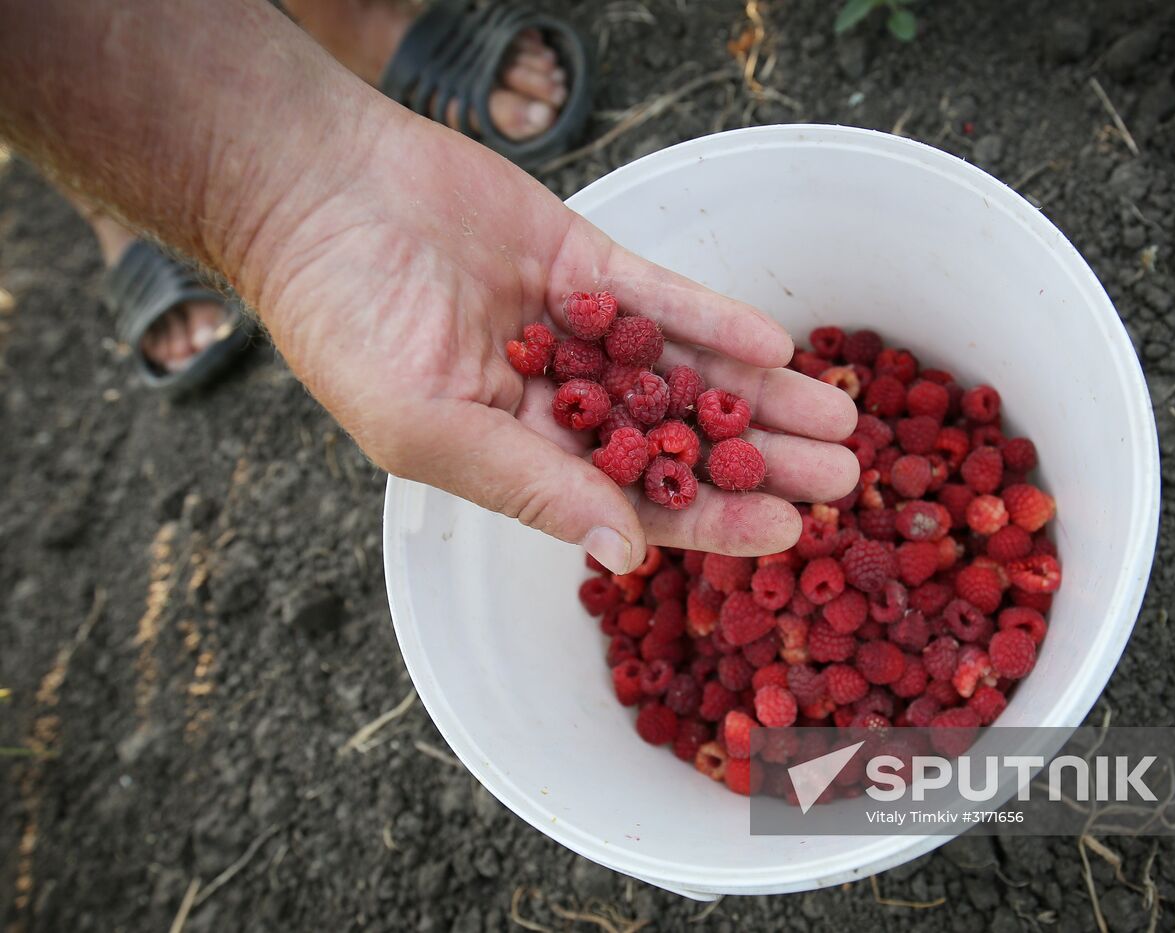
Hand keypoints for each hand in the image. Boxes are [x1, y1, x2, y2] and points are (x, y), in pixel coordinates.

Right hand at [249, 109, 859, 572]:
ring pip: (686, 371)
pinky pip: (662, 297)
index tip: (788, 533)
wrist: (314, 193)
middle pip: (679, 440)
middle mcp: (558, 400)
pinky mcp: (585, 261)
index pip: (632, 501)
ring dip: (761, 395)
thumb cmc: (344, 324)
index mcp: (518, 455)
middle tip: (844, 478)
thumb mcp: (427, 428)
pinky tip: (775, 347)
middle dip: (760, 461)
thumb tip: (625, 556)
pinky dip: (714, 321)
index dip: (710, 519)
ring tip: (839, 415)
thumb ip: (530, 488)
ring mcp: (577, 329)